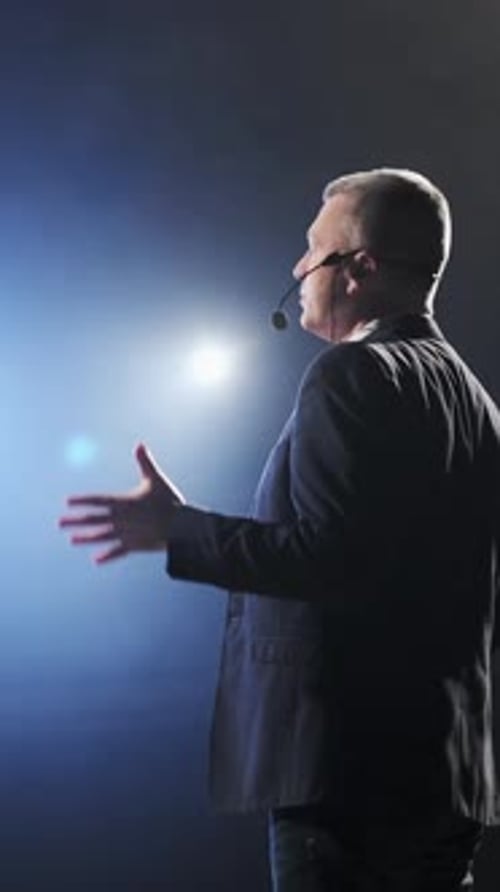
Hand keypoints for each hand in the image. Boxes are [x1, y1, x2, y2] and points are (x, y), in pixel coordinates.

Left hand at [59, 443, 184, 563]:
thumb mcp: (155, 479)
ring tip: (72, 540)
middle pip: (93, 519)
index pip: (97, 500)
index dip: (82, 501)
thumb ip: (145, 462)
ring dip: (85, 538)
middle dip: (75, 520)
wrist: (182, 526)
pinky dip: (106, 555)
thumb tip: (139, 444)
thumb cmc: (169, 501)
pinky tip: (96, 560)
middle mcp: (120, 519)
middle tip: (59, 523)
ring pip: (101, 536)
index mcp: (123, 502)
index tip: (68, 502)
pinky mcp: (134, 545)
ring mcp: (126, 534)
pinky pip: (117, 551)